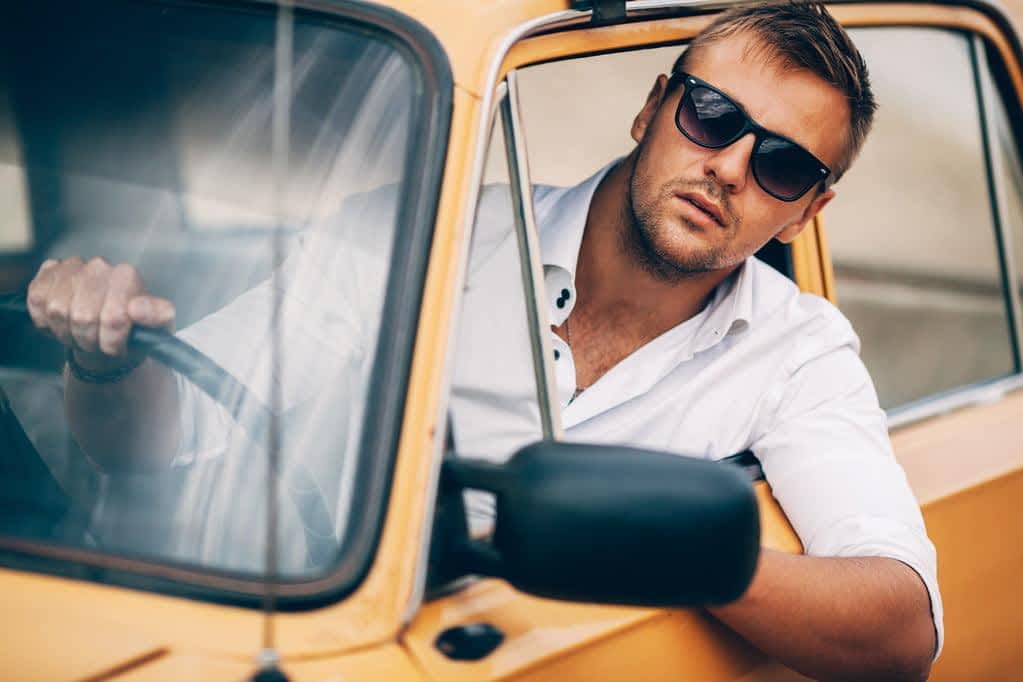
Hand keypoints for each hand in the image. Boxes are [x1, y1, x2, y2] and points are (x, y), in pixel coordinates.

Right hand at [26, 257, 175, 373]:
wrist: (109, 329)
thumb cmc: (133, 328)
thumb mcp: (158, 327)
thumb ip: (158, 316)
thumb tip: (137, 308)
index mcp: (127, 276)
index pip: (113, 318)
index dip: (111, 342)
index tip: (115, 348)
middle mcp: (99, 266)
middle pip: (83, 317)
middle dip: (88, 339)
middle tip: (96, 343)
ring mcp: (72, 268)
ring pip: (57, 310)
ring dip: (67, 332)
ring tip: (81, 334)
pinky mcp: (47, 274)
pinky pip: (37, 301)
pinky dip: (46, 321)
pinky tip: (63, 323)